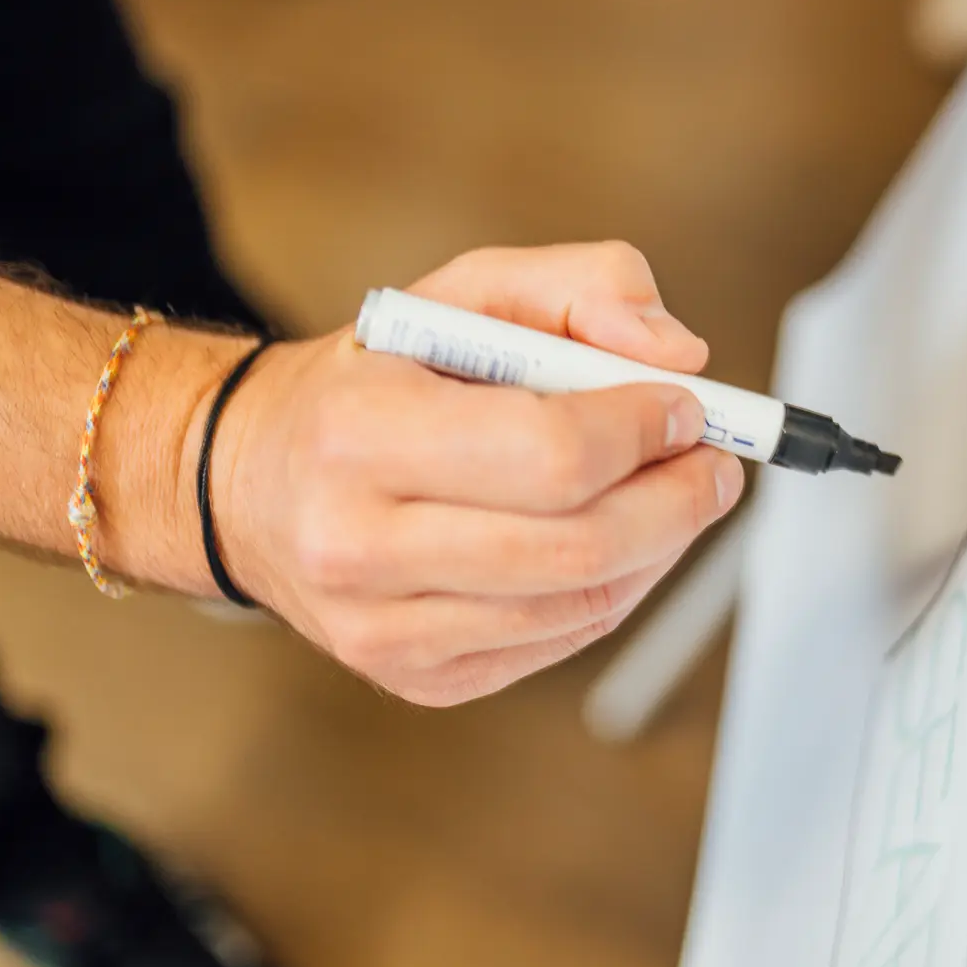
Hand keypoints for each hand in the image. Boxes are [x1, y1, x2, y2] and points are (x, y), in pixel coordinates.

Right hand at [197, 243, 745, 705]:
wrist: (249, 479)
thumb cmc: (375, 379)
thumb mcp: (464, 290)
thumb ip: (583, 287)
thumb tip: (679, 352)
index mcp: (361, 434)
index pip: (550, 453)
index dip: (644, 430)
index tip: (687, 405)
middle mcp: (357, 544)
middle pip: (579, 545)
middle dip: (678, 500)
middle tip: (718, 463)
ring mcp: (381, 630)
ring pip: (582, 604)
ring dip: (661, 547)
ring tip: (675, 494)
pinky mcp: (414, 679)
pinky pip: (559, 643)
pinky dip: (615, 589)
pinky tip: (619, 542)